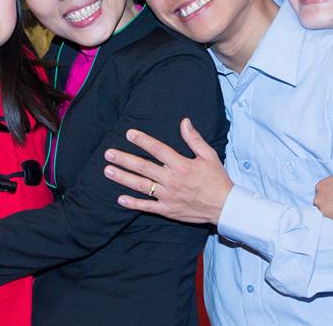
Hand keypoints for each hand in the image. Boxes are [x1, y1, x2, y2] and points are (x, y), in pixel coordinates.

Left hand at [103, 118, 232, 224]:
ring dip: (123, 178)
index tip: (129, 134)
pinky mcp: (167, 210)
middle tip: (108, 153)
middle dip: (124, 159)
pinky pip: (147, 206)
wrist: (224, 207)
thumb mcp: (209, 155)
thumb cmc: (217, 179)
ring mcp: (168, 196)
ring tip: (108, 171)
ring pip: (141, 186)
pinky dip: (133, 203)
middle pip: (143, 167)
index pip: (158, 149)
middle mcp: (171, 180)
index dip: (142, 140)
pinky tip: (120, 199)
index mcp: (181, 165)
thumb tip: (184, 122)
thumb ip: (194, 139)